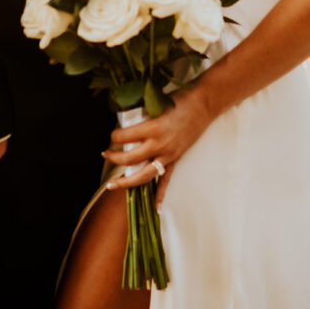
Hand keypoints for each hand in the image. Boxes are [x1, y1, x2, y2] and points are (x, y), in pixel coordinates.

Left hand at [103, 86, 211, 208]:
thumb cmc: (180, 100)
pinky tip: (154, 208)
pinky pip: (166, 180)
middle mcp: (159, 144)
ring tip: (112, 185)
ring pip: (144, 175)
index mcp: (153, 128)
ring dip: (126, 181)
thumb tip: (125, 123)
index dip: (115, 136)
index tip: (113, 134)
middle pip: (130, 159)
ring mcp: (168, 154)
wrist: (204, 105)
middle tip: (105, 154)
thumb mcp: (156, 104)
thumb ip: (141, 116)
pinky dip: (160, 194)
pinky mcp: (176, 158)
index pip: (125, 137)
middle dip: (114, 158)